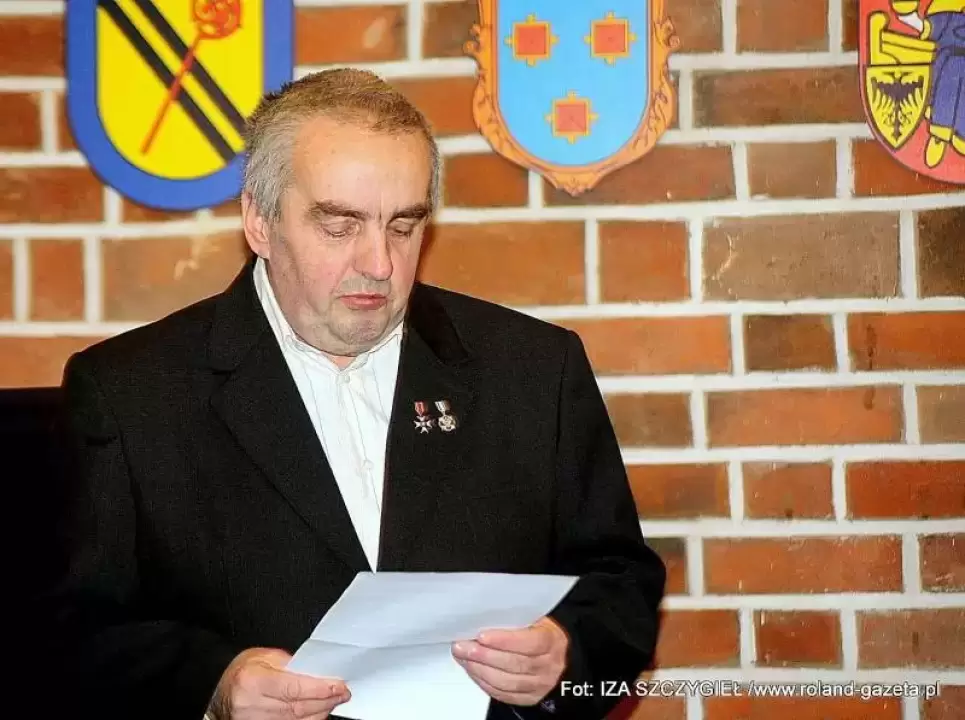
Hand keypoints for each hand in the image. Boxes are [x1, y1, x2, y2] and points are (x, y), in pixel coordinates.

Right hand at [208, 648, 349, 719]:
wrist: (218, 688)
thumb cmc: (242, 670)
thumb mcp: (264, 656)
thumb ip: (291, 664)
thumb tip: (318, 673)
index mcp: (253, 681)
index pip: (293, 688)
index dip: (320, 689)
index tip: (339, 686)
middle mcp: (250, 705)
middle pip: (296, 709)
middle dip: (324, 702)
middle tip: (342, 694)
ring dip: (318, 714)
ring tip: (332, 702)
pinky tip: (316, 714)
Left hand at [451, 617, 568, 706]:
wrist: (558, 656)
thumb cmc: (541, 633)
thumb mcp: (535, 619)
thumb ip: (515, 619)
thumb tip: (484, 618)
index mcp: (551, 641)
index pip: (530, 643)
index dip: (504, 640)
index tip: (482, 636)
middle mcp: (548, 665)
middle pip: (515, 664)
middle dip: (485, 656)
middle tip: (464, 647)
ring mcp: (539, 684)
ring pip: (507, 682)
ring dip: (481, 670)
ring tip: (465, 658)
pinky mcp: (529, 698)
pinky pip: (504, 695)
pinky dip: (485, 684)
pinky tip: (474, 671)